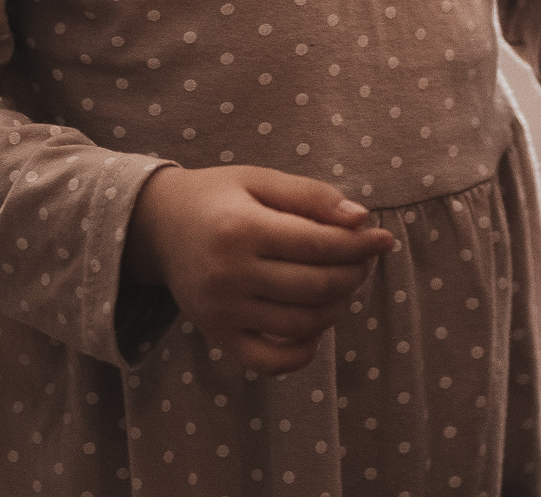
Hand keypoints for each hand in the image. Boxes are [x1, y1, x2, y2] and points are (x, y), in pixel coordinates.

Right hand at [125, 165, 395, 374]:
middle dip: (354, 275)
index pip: (319, 245)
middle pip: (317, 287)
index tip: (383, 239)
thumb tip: (361, 219)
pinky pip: (269, 361)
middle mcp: (229, 275)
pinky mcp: (217, 336)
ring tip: (342, 285)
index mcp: (241, 229)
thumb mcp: (261, 180)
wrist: (157, 226)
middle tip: (364, 260)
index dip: (361, 244)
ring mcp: (222, 312)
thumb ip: (311, 196)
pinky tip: (316, 326)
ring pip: (302, 325)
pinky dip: (303, 352)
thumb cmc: (217, 196)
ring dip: (337, 308)